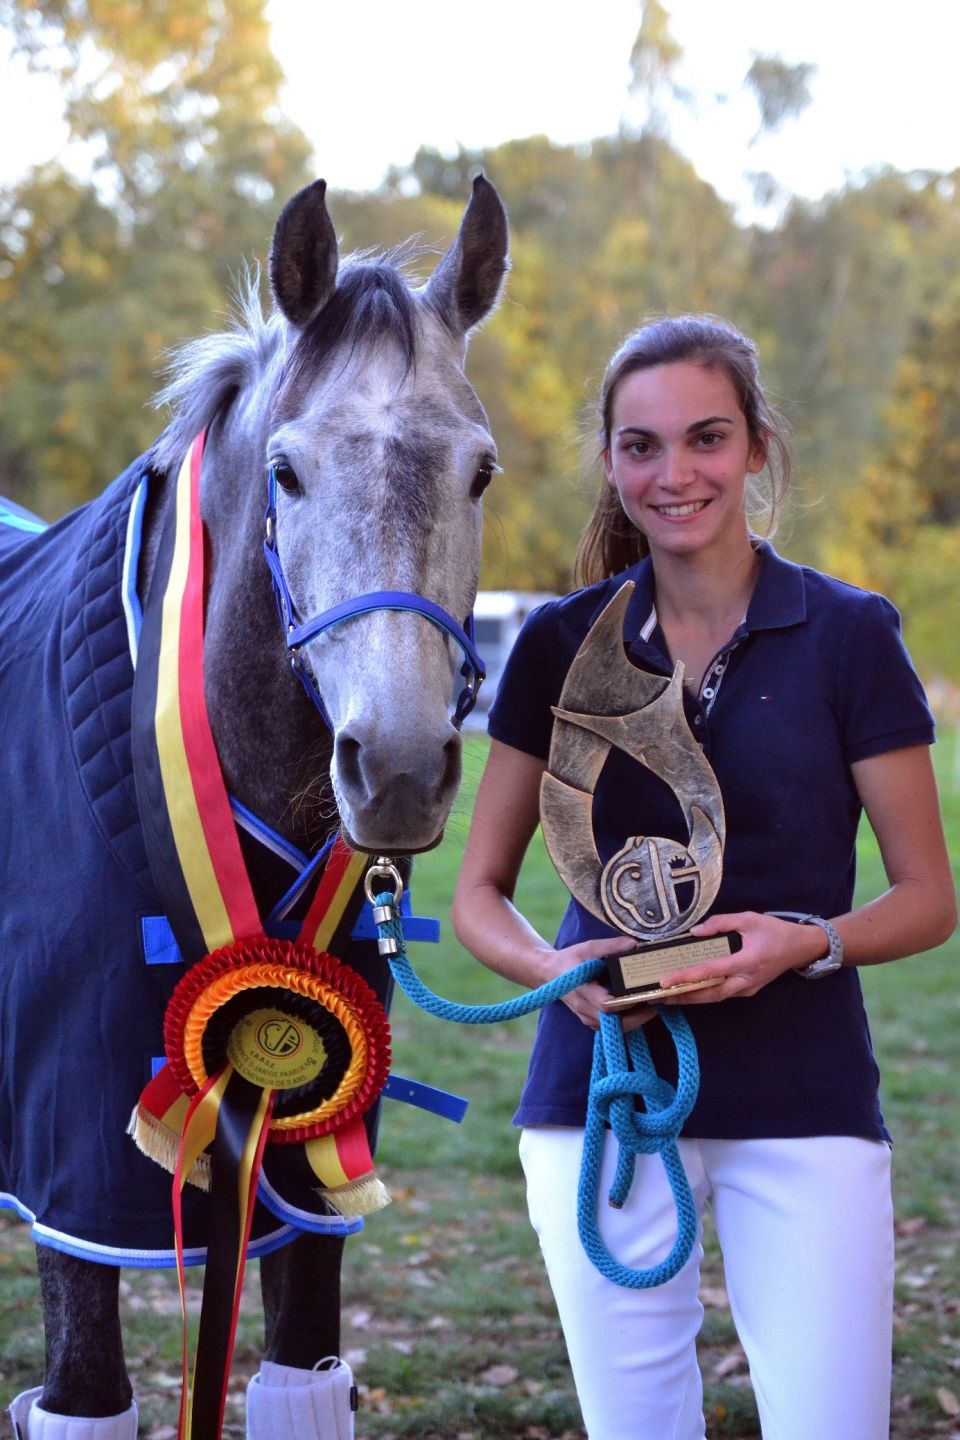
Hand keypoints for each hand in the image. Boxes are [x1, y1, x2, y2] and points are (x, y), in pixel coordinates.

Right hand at [547, 936, 654, 1031]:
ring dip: (636, 1020)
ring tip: (653, 1006)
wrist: (549, 973)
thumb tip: (634, 944)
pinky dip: (628, 1021)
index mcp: (584, 992)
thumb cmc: (569, 960)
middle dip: (639, 1016)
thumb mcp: (588, 948)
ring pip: (616, 1028)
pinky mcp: (592, 1021)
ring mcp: (588, 1018)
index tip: (646, 995)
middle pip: (616, 1023)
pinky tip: (639, 1009)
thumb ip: (610, 946)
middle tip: (657, 1003)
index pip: (607, 1005)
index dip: (628, 1004)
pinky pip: (613, 1027)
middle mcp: (586, 1010)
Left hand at [654, 911, 826, 1004]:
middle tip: (659, 996)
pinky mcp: (748, 989)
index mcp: (747, 961)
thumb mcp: (749, 919)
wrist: (801, 948)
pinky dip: (705, 994)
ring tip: (669, 996)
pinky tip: (690, 991)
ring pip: (716, 997)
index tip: (666, 981)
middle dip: (683, 997)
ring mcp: (748, 988)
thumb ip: (721, 923)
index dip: (686, 977)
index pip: (710, 972)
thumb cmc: (776, 931)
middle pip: (710, 995)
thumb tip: (695, 932)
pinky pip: (723, 994)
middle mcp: (746, 980)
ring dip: (692, 999)